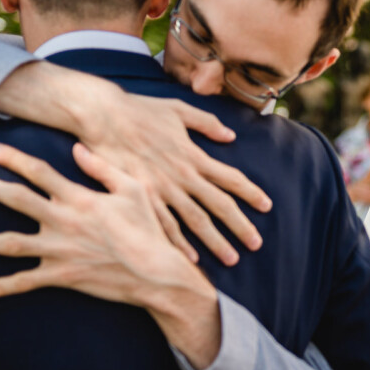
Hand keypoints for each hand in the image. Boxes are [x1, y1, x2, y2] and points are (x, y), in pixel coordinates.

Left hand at [0, 142, 221, 365]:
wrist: (158, 273)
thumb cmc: (150, 230)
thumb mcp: (134, 191)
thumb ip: (103, 168)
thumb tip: (77, 149)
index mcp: (80, 198)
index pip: (40, 173)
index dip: (14, 159)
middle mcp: (64, 221)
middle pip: (16, 200)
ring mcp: (60, 250)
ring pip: (11, 244)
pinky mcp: (62, 275)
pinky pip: (24, 282)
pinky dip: (0, 287)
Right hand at [75, 90, 270, 265]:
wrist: (101, 115)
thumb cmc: (140, 110)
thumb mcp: (179, 109)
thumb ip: (207, 124)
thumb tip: (231, 136)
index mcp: (194, 155)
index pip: (231, 178)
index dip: (251, 193)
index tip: (267, 206)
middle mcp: (182, 175)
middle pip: (219, 205)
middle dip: (240, 226)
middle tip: (256, 244)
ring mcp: (161, 189)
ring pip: (195, 220)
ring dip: (214, 241)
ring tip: (231, 259)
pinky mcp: (139, 197)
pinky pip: (162, 225)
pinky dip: (177, 244)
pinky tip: (189, 259)